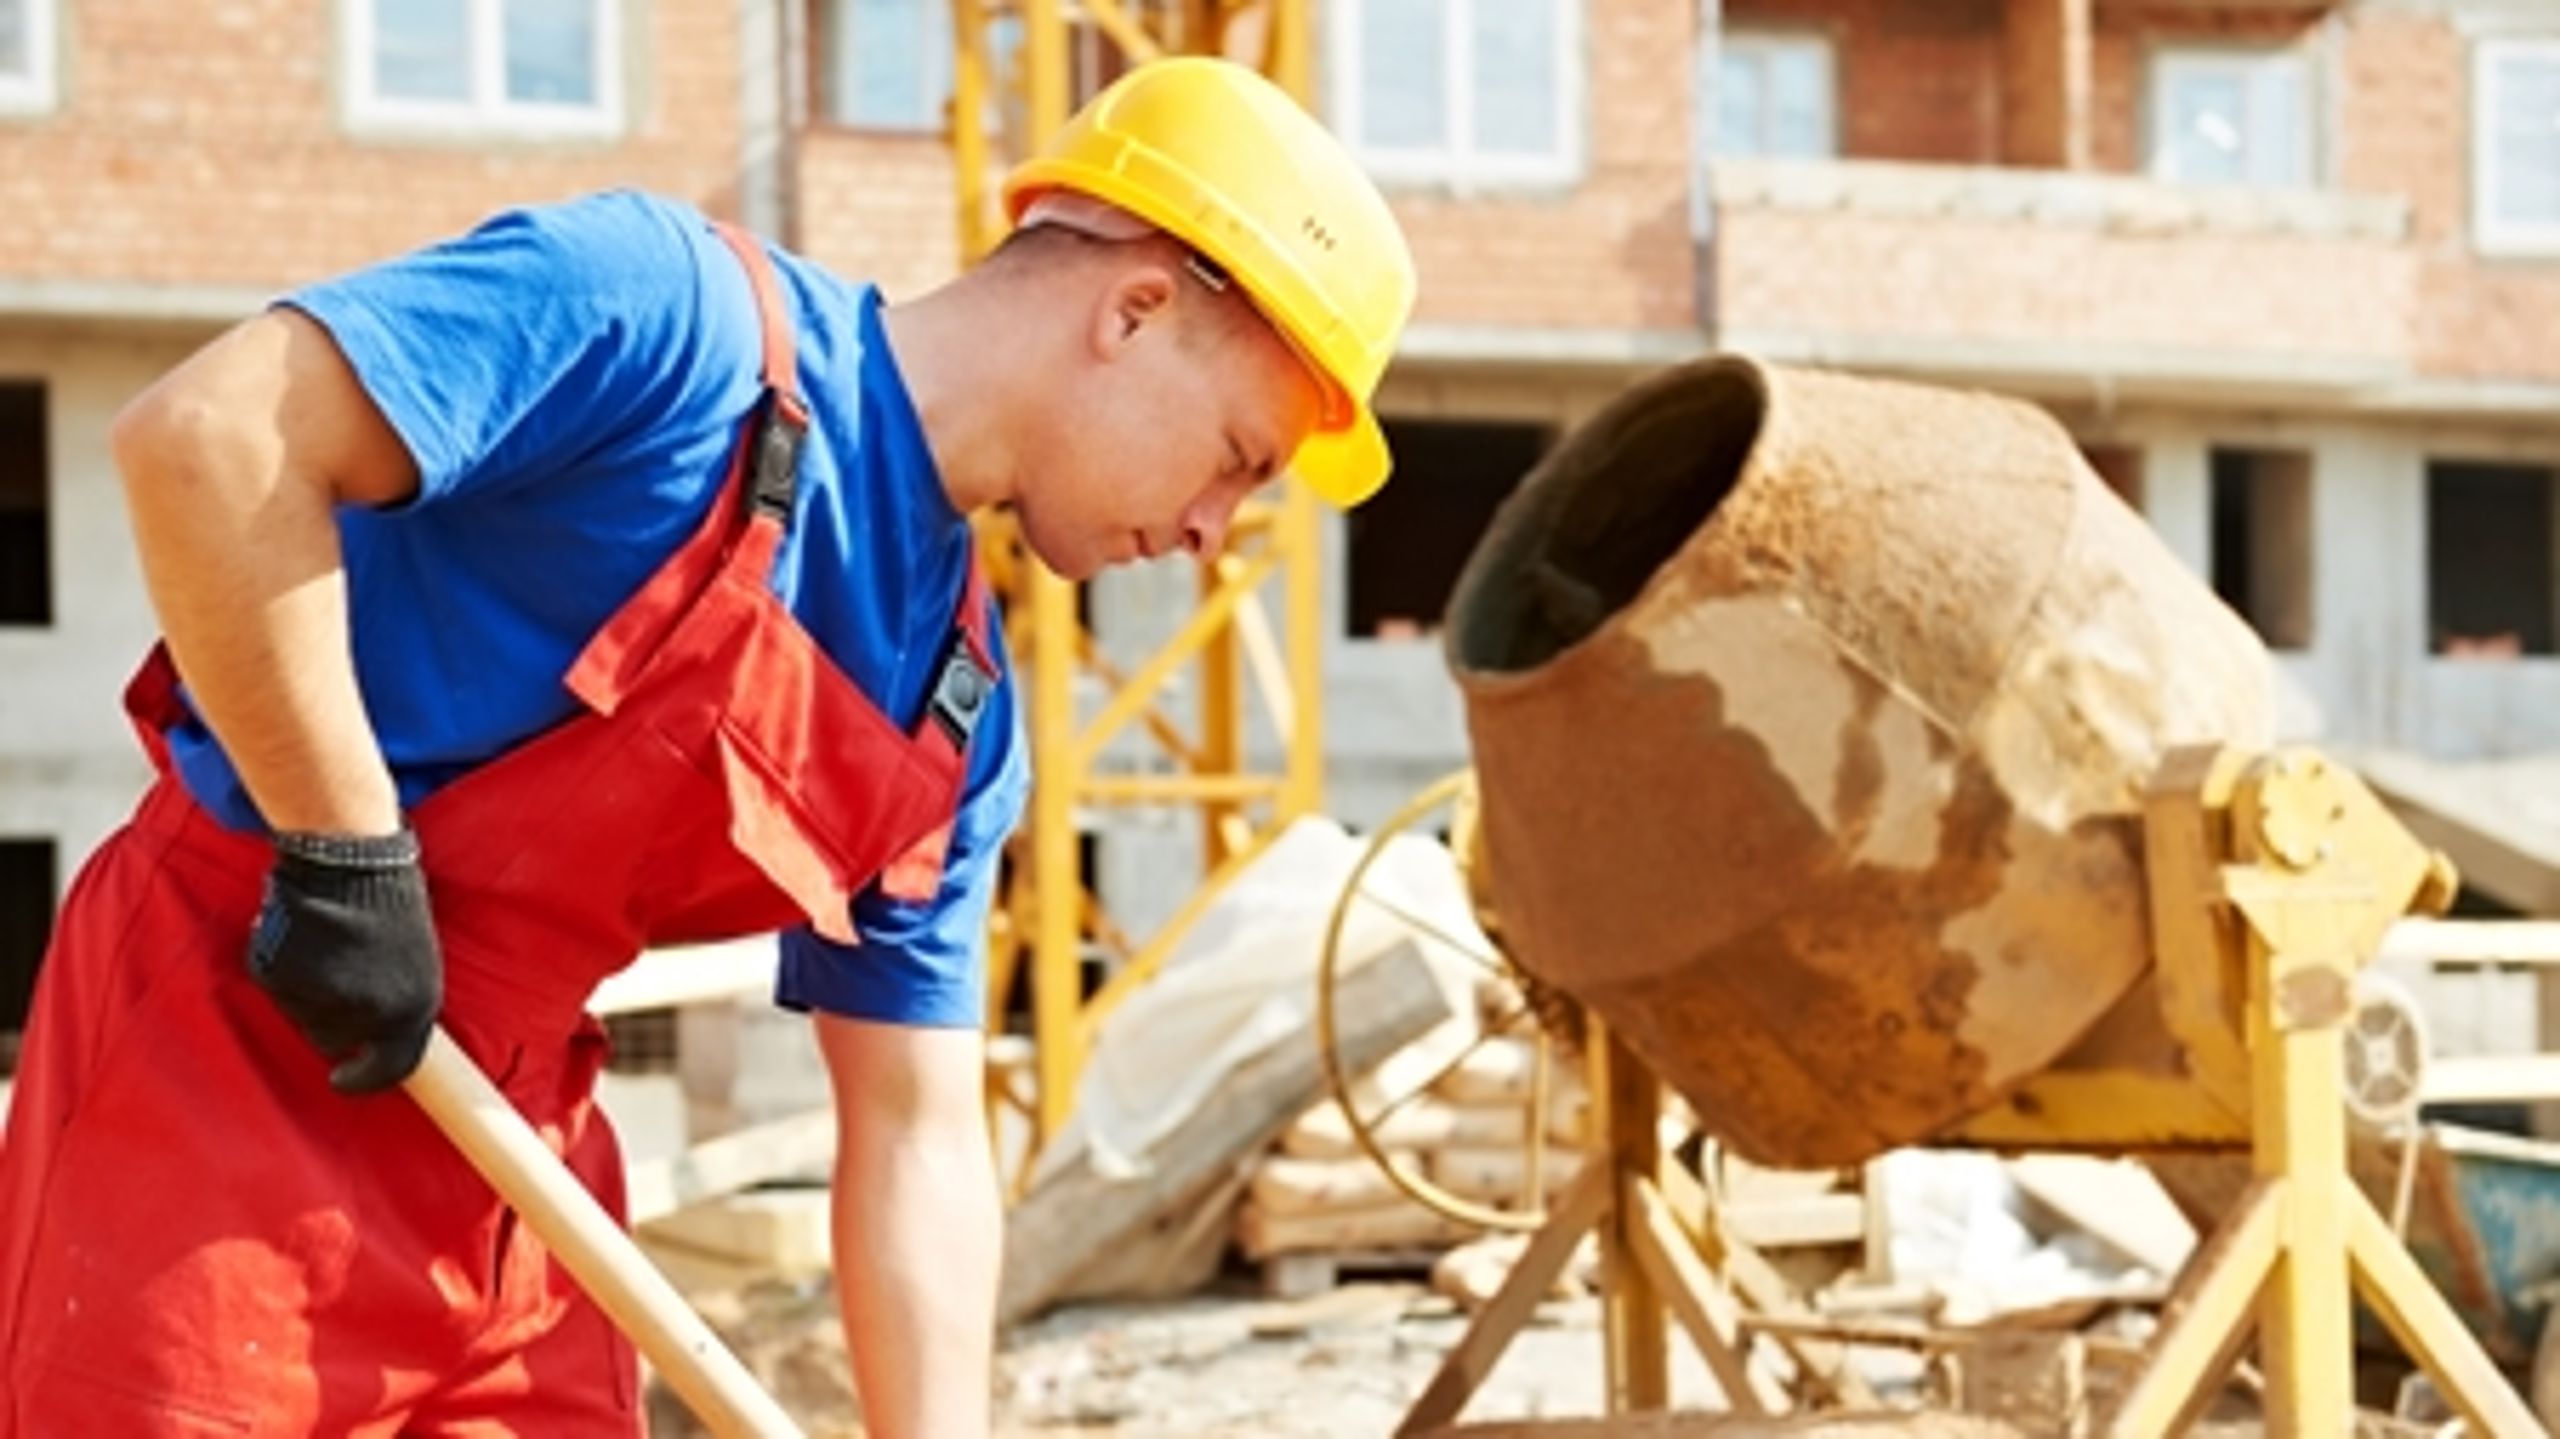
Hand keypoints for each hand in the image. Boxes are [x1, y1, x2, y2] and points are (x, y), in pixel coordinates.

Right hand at [247, 828, 444, 1093]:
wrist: (353, 855)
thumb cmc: (391, 903)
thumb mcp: (416, 963)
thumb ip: (396, 1006)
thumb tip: (369, 1043)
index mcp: (414, 1009)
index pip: (391, 1067)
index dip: (365, 1078)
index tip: (344, 1079)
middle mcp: (370, 1012)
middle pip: (333, 1039)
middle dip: (330, 1017)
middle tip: (334, 973)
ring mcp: (323, 997)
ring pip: (301, 1013)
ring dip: (306, 989)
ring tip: (325, 943)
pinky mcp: (281, 978)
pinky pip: (275, 986)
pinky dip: (281, 965)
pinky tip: (301, 933)